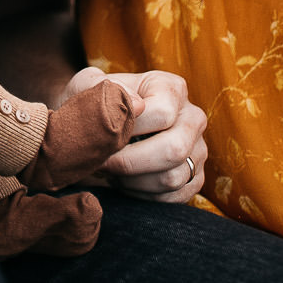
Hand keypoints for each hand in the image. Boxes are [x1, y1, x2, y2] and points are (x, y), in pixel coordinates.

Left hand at [58, 66, 205, 201]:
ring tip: (112, 170)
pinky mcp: (194, 178)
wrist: (96, 131)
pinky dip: (143, 195)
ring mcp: (197, 150)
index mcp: (171, 88)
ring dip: (133, 181)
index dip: (129, 129)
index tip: (102, 136)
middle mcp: (192, 117)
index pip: (161, 113)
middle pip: (173, 149)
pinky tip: (125, 182)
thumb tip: (136, 104)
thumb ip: (100, 86)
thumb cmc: (92, 106)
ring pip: (173, 177)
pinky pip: (174, 197)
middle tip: (103, 162)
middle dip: (130, 162)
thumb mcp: (85, 86)